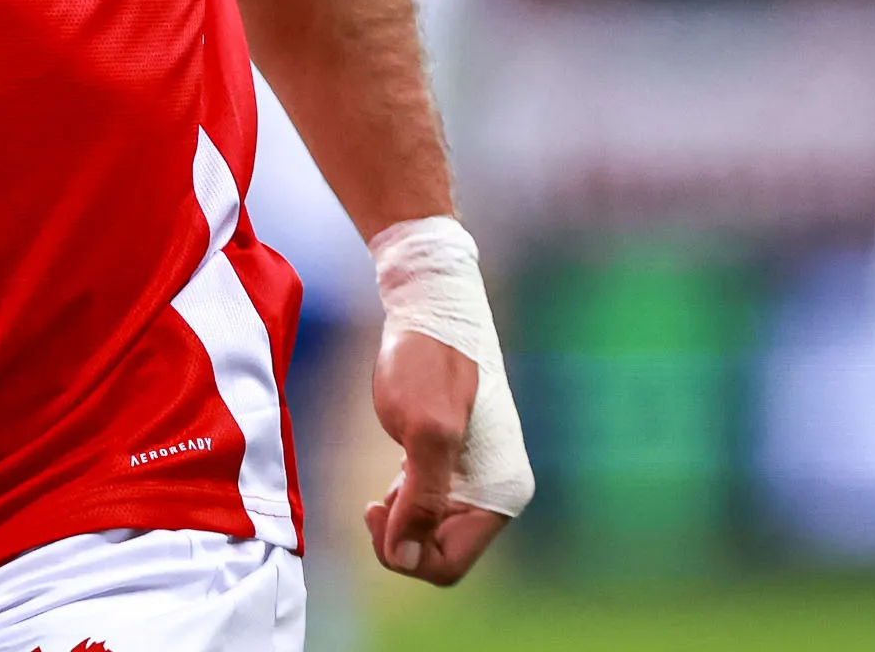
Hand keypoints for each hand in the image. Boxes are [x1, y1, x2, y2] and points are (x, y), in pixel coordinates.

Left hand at [366, 324, 508, 584]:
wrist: (431, 311)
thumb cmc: (429, 363)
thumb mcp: (423, 431)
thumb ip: (419, 499)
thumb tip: (405, 557)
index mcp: (501, 493)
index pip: (448, 563)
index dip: (406, 552)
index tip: (376, 512)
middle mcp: (496, 494)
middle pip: (440, 554)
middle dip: (402, 539)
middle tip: (373, 504)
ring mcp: (476, 481)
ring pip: (431, 536)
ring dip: (400, 522)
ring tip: (382, 489)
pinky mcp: (456, 467)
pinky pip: (428, 512)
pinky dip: (404, 506)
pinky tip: (391, 482)